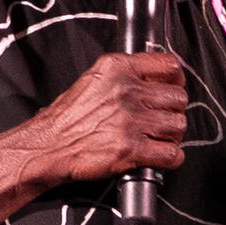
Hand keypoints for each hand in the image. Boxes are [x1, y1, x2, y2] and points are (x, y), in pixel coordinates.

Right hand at [19, 51, 187, 186]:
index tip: (173, 89)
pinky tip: (159, 156)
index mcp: (118, 69)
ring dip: (173, 135)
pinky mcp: (131, 149)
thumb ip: (124, 76)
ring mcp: (130, 120)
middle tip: (163, 120)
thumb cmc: (66, 118)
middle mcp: (127, 91)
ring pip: (178, 125)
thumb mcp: (93, 80)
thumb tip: (153, 81)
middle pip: (178, 98)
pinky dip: (171, 158)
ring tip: (160, 139)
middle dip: (174, 111)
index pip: (168, 66)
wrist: (48, 146)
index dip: (176, 80)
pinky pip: (171, 154)